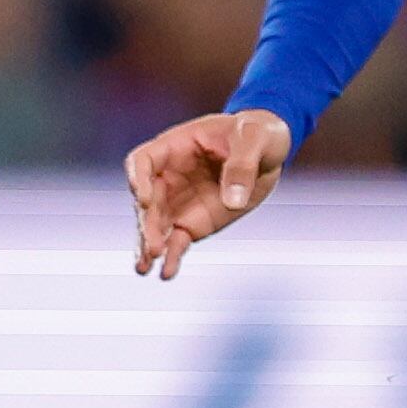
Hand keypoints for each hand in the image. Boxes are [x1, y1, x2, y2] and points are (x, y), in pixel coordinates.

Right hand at [127, 109, 291, 278]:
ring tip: (144, 268)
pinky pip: (177, 241)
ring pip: (156, 226)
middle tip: (153, 248)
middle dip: (147, 225)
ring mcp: (178, 201)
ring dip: (149, 245)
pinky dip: (173, 257)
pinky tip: (166, 274)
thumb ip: (242, 165)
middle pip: (147, 201)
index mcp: (174, 147)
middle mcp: (168, 176)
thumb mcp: (254, 138)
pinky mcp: (193, 222)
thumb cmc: (256, 132)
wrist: (268, 149)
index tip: (144, 199)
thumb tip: (231, 201)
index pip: (143, 161)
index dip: (138, 179)